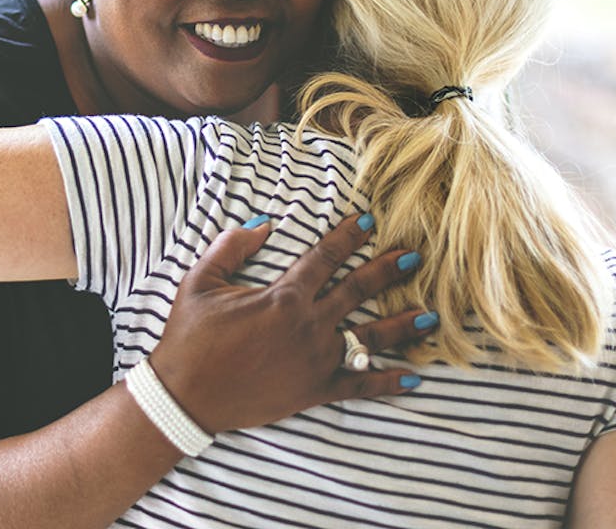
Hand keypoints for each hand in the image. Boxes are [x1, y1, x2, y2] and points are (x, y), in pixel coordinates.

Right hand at [148, 214, 431, 433]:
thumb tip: (264, 223)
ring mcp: (315, 360)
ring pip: (369, 338)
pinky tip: (413, 378)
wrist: (185, 395)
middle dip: (388, 271)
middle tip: (415, 256)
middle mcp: (308, 325)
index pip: (325, 257)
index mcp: (283, 296)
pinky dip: (387, 382)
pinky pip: (358, 385)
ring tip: (431, 316)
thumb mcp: (200, 281)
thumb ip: (231, 246)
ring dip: (402, 326)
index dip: (348, 236)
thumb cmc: (189, 336)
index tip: (369, 220)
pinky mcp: (313, 391)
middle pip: (358, 290)